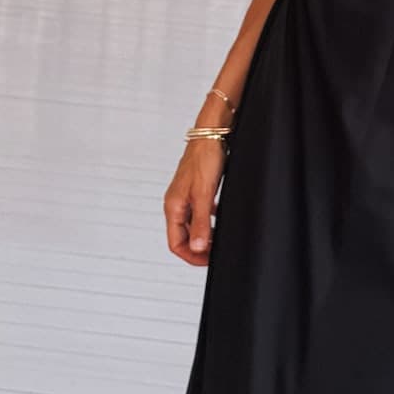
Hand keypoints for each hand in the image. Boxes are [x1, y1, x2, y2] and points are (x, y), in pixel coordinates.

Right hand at [164, 137, 226, 265]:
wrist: (211, 134)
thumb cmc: (205, 158)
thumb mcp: (204, 193)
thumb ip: (201, 222)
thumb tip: (198, 247)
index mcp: (173, 206)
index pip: (176, 244)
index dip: (192, 256)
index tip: (209, 260)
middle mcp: (176, 203)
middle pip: (183, 237)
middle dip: (199, 248)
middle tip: (217, 251)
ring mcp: (186, 196)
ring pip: (192, 225)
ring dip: (205, 235)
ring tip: (220, 238)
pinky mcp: (196, 189)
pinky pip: (199, 212)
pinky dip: (209, 220)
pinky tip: (220, 218)